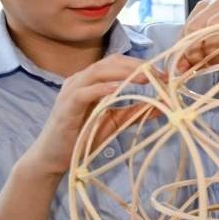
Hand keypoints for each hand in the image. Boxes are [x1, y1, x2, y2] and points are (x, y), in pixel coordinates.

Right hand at [23, 55, 160, 178]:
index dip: (141, 64)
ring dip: (123, 73)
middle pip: (110, 62)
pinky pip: (83, 92)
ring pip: (97, 72)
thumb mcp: (115, 121)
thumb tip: (163, 105)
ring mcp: (71, 91)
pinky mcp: (65, 107)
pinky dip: (101, 88)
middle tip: (158, 73)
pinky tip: (117, 89)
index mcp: (91, 80)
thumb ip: (136, 111)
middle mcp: (80, 80)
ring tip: (144, 77)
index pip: (117, 62)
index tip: (163, 73)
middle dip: (136, 65)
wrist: (54, 157)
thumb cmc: (83, 136)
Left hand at [175, 0, 218, 73]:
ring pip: (218, 27)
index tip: (192, 63)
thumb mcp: (206, 54)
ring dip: (217, 50)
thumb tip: (177, 69)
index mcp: (205, 8)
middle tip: (204, 63)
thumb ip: (190, 58)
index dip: (188, 48)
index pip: (190, 26)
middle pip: (202, 25)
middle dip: (201, 49)